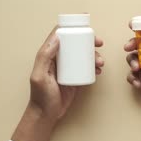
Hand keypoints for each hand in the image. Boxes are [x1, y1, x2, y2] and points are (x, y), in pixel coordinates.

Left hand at [12, 26, 103, 140]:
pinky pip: (86, 67)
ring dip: (94, 54)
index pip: (61, 35)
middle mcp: (58, 58)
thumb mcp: (40, 76)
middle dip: (89, 40)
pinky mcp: (75, 76)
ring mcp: (67, 67)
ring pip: (83, 55)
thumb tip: (57, 37)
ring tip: (100, 62)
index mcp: (48, 55)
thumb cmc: (41, 97)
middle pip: (75, 43)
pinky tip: (99, 69)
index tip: (87, 26)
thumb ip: (45, 57)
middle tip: (99, 43)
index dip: (74, 28)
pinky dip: (94, 66)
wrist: (46, 115)